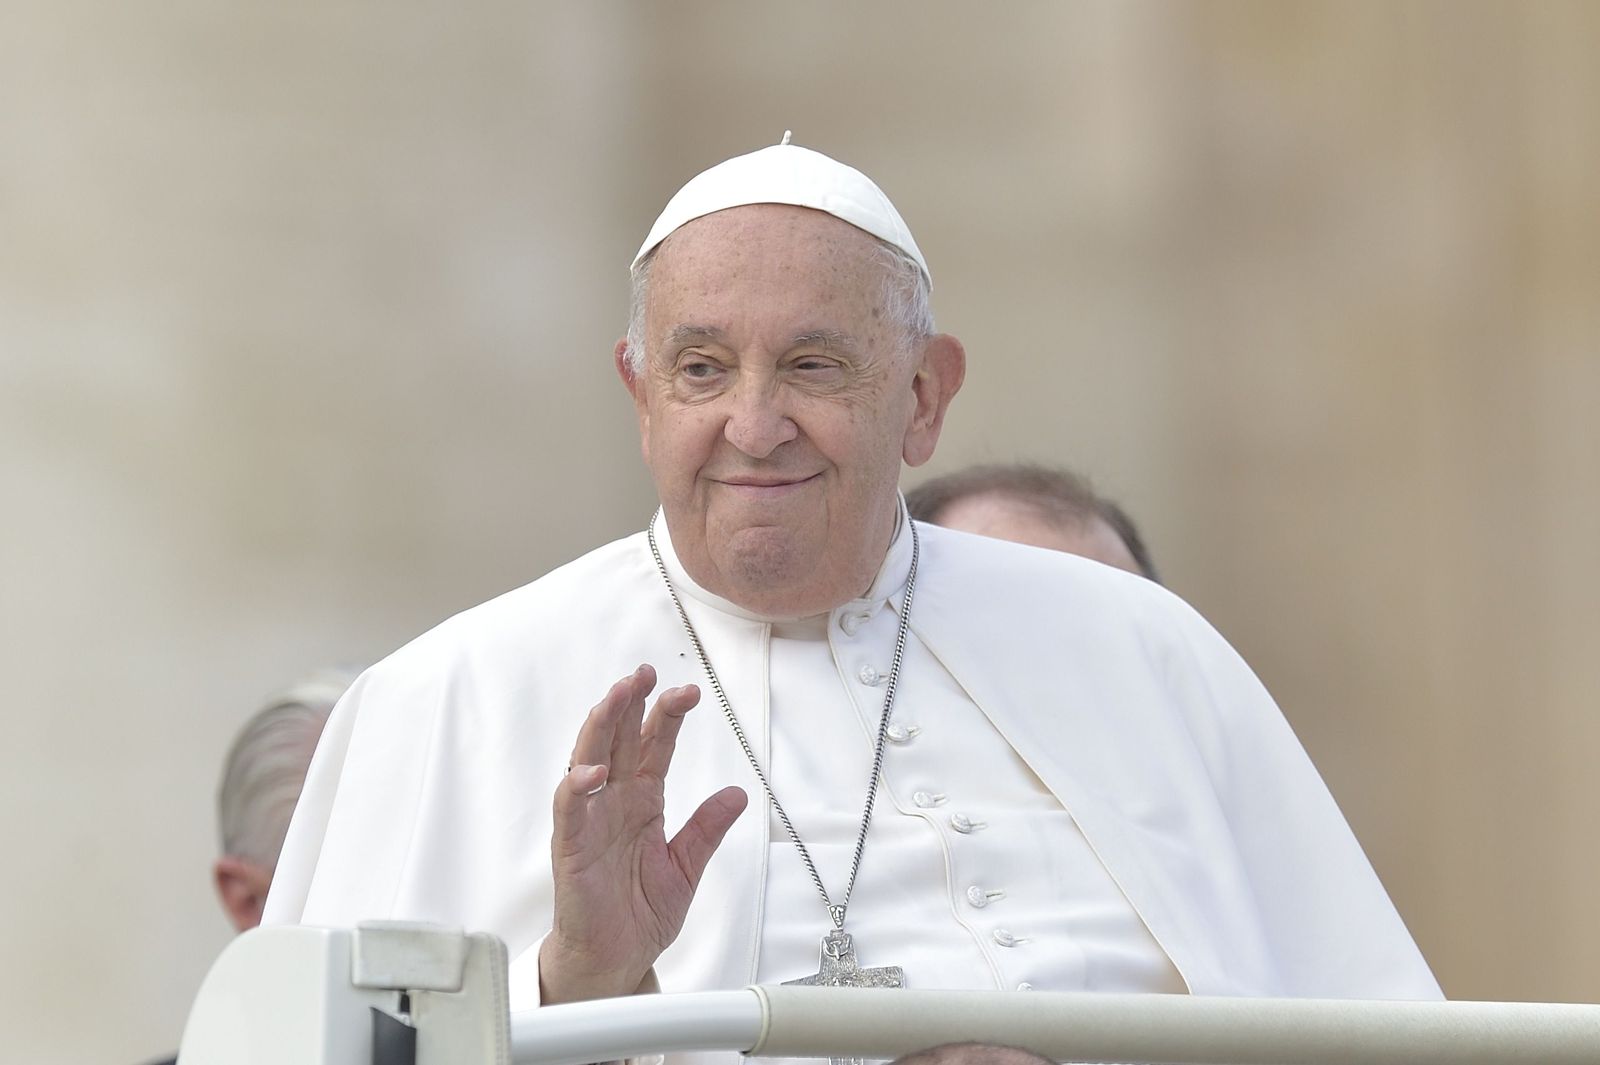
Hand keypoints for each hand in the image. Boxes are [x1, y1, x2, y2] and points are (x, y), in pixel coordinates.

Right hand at [539, 664, 747, 1003]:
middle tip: (645, 672)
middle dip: (629, 704)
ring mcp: (590, 823)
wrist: (616, 960)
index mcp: (641, 801)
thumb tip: (738, 794)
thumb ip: (707, 829)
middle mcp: (613, 803)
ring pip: (589, 762)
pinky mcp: (571, 850)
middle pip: (618, 741)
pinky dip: (577, 789)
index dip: (666, 716)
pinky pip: (571, 813)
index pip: (652, 746)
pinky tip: (592, 771)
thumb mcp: (687, 866)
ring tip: (616, 696)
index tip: (688, 691)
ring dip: (600, 728)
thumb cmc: (640, 913)